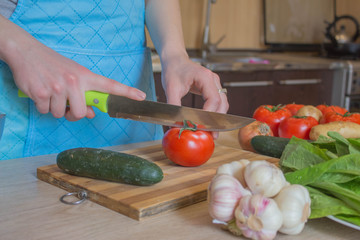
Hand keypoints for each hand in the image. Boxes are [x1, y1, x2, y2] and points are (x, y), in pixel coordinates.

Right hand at [1, 17, 145, 120]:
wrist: (27, 52)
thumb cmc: (54, 65)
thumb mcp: (74, 75)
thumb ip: (85, 93)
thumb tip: (92, 114)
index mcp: (85, 76)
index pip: (110, 85)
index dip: (127, 92)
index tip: (141, 97)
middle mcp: (74, 81)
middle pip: (82, 113)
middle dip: (73, 114)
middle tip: (67, 104)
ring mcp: (57, 88)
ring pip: (61, 114)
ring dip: (55, 108)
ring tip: (51, 92)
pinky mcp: (40, 93)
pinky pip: (45, 112)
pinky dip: (42, 106)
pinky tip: (40, 92)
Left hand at [161, 55, 228, 137]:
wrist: (175, 60)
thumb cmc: (173, 70)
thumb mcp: (171, 88)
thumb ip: (173, 105)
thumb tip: (175, 124)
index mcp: (205, 77)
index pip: (213, 99)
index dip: (209, 115)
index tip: (202, 126)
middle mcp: (214, 80)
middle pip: (222, 103)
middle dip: (217, 120)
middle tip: (211, 135)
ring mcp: (215, 84)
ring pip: (223, 104)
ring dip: (218, 118)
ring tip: (212, 132)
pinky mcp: (212, 88)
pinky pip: (218, 103)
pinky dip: (216, 113)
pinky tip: (209, 123)